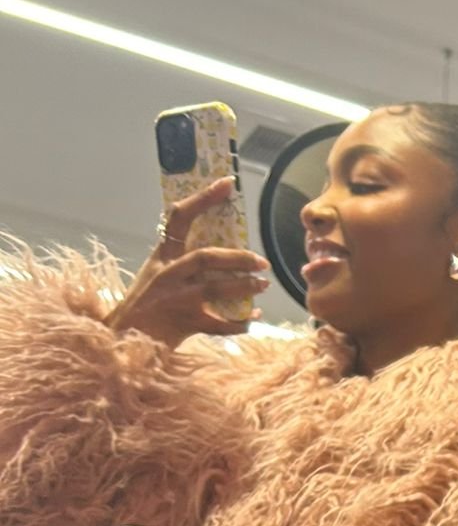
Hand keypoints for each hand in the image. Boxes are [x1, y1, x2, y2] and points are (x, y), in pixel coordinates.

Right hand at [106, 178, 268, 345]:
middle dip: (238, 257)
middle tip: (261, 261)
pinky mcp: (186, 324)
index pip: (179, 218)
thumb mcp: (156, 274)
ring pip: (216, 287)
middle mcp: (168, 274)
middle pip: (206, 257)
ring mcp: (177, 300)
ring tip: (263, 284)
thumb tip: (218, 252)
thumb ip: (180, 261)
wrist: (126, 340)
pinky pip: (220, 323)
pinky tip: (254, 317)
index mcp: (161, 256)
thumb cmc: (145, 304)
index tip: (226, 184)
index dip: (203, 199)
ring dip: (245, 285)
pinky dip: (241, 321)